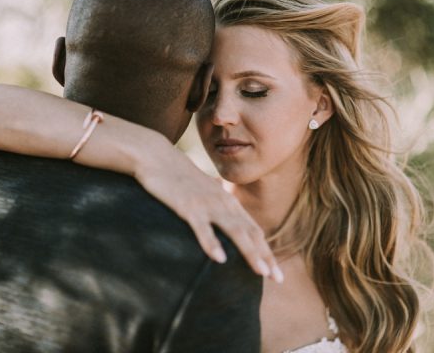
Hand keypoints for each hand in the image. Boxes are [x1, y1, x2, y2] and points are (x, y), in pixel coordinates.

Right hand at [136, 141, 282, 282]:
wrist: (155, 155)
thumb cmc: (176, 174)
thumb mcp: (202, 187)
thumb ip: (214, 198)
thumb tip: (221, 204)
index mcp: (227, 201)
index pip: (253, 229)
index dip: (267, 251)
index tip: (276, 274)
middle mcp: (222, 202)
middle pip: (250, 232)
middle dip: (266, 256)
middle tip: (278, 279)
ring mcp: (206, 204)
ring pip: (234, 231)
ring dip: (249, 252)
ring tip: (261, 272)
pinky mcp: (187, 206)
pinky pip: (202, 227)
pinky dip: (212, 243)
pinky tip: (220, 259)